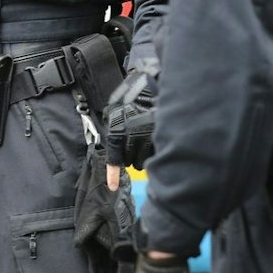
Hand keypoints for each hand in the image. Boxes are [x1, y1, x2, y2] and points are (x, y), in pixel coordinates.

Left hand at [104, 67, 155, 190]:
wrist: (150, 86)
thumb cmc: (131, 98)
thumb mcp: (115, 110)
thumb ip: (113, 128)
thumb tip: (112, 146)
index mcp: (117, 131)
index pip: (115, 158)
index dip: (113, 174)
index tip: (112, 187)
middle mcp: (130, 136)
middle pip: (131, 161)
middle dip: (133, 155)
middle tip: (136, 142)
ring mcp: (146, 138)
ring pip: (144, 160)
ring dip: (144, 154)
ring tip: (147, 139)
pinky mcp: (160, 138)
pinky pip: (156, 154)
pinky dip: (155, 150)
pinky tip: (155, 139)